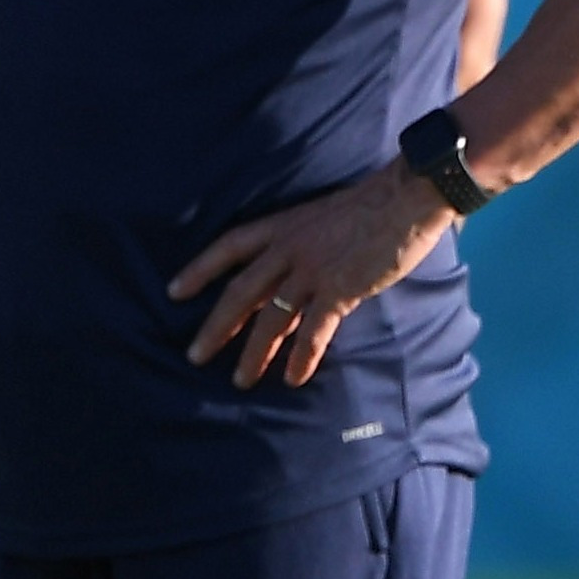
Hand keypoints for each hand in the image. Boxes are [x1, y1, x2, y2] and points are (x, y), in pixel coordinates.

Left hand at [167, 159, 454, 388]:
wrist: (404, 198)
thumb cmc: (366, 206)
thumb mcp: (317, 217)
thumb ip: (298, 242)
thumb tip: (285, 271)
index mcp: (280, 226)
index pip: (227, 247)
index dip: (198, 270)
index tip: (173, 292)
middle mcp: (288, 249)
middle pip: (241, 292)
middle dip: (216, 326)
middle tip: (194, 355)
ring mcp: (312, 270)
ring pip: (272, 318)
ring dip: (255, 353)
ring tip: (241, 380)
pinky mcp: (341, 289)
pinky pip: (314, 330)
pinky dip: (302, 356)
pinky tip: (293, 378)